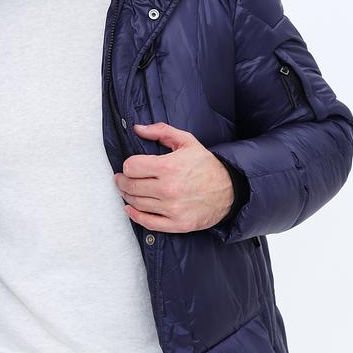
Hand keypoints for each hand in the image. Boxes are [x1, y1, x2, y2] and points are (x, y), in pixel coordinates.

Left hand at [112, 122, 233, 232]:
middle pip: (130, 186)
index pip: (132, 167)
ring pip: (136, 203)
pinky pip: (147, 222)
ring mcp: (172, 209)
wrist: (230, 190)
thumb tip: (137, 128)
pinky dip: (134, 216)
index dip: (128, 165)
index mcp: (169, 167)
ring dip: (127, 196)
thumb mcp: (187, 141)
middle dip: (122, 181)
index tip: (130, 166)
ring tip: (127, 190)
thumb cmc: (206, 165)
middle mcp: (169, 189)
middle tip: (121, 179)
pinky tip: (130, 209)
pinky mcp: (177, 224)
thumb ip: (161, 131)